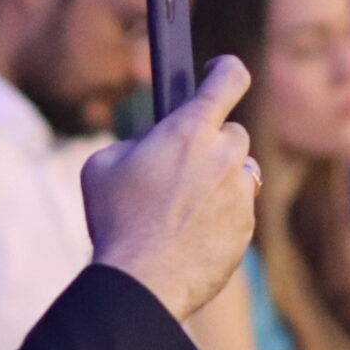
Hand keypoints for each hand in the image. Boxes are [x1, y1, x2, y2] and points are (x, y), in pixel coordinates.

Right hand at [83, 55, 257, 319]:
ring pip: (239, 171)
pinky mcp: (246, 228)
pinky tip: (189, 233)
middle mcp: (224, 156)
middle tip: (181, 163)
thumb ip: (136, 142)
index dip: (224, 68)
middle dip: (210, 141)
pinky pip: (238, 209)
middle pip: (233, 131)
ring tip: (183, 205)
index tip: (214, 71)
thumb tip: (152, 145)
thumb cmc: (116, 220)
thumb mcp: (102, 165)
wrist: (142, 281)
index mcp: (190, 131)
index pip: (229, 78)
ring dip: (219, 178)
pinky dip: (220, 214)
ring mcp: (241, 193)